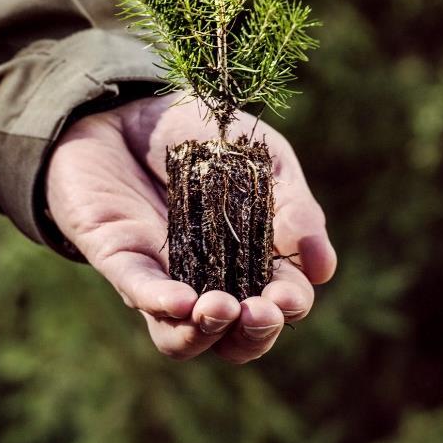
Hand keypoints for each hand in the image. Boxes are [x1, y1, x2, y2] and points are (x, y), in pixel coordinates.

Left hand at [45, 94, 336, 362]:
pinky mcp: (119, 256)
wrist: (135, 104)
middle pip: (233, 338)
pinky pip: (137, 291)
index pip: (277, 302)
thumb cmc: (206, 135)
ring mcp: (161, 275)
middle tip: (261, 311)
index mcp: (250, 260)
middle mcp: (206, 280)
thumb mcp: (263, 162)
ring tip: (223, 308)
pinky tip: (182, 301)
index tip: (288, 294)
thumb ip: (294, 210)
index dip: (288, 306)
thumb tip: (323, 269)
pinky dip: (160, 301)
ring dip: (205, 333)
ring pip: (181, 337)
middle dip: (253, 334)